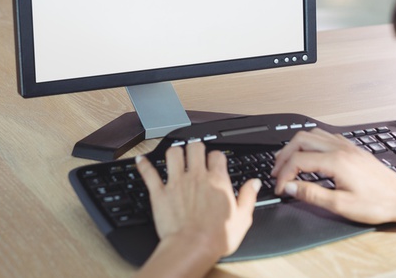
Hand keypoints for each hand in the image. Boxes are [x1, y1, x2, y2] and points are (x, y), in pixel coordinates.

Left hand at [136, 142, 260, 257]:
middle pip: (195, 147)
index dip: (216, 157)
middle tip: (195, 153)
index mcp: (217, 180)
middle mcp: (196, 176)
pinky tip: (141, 160)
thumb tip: (254, 183)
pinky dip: (144, 165)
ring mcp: (176, 182)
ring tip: (176, 156)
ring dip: (174, 152)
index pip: (217, 155)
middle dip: (196, 147)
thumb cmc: (217, 236)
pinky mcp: (159, 193)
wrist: (192, 248)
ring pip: (173, 153)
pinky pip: (149, 173)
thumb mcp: (243, 218)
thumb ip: (248, 196)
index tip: (215, 162)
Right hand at [271, 128, 395, 224]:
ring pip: (312, 134)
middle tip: (277, 172)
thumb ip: (312, 194)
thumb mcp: (341, 205)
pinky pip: (325, 136)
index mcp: (336, 161)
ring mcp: (347, 146)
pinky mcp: (352, 148)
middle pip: (301, 140)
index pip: (298, 160)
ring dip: (296, 146)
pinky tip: (309, 155)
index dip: (284, 174)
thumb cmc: (377, 203)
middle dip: (284, 155)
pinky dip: (310, 143)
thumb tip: (290, 187)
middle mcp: (340, 148)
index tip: (280, 188)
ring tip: (288, 162)